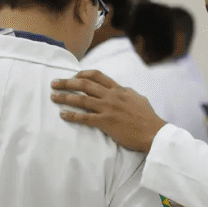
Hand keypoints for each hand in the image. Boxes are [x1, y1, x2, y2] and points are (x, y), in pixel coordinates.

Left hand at [51, 70, 166, 152]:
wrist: (153, 132)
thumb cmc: (148, 118)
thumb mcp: (138, 99)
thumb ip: (127, 93)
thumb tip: (122, 90)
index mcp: (119, 89)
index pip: (97, 76)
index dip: (82, 74)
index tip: (73, 76)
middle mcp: (111, 96)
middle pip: (84, 84)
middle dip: (67, 82)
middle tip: (55, 83)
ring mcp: (107, 109)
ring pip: (81, 99)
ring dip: (65, 97)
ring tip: (53, 96)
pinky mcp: (105, 122)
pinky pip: (84, 117)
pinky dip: (71, 115)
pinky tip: (62, 115)